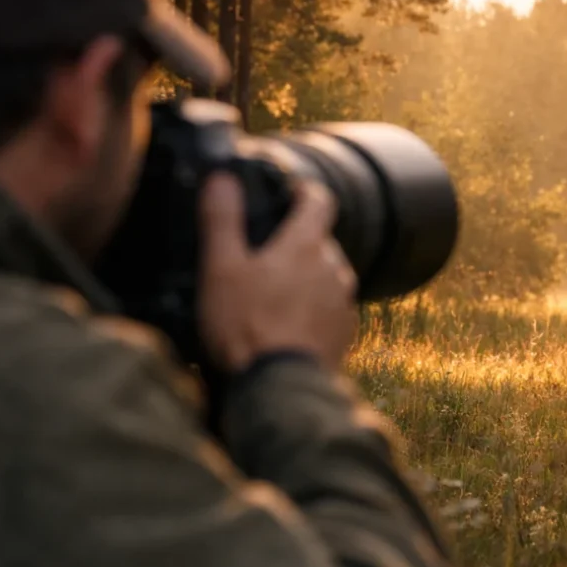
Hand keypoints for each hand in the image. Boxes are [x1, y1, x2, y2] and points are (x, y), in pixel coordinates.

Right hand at [197, 173, 357, 373]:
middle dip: (295, 244)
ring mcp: (344, 302)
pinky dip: (310, 311)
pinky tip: (284, 327)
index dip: (304, 192)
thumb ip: (222, 220)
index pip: (319, 200)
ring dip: (303, 280)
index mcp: (306, 245)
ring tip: (269, 299)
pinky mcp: (345, 332)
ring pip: (325, 276)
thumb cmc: (247, 326)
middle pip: (319, 241)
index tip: (291, 193)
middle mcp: (334, 267)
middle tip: (261, 260)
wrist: (279, 387)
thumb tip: (222, 178)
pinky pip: (329, 309)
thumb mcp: (221, 268)